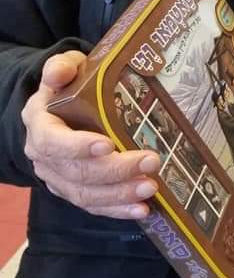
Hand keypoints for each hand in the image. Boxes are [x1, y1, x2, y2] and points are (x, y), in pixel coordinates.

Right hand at [21, 50, 161, 219]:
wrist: (62, 106)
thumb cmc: (69, 84)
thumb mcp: (65, 68)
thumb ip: (61, 67)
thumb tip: (60, 72)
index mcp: (40, 124)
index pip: (52, 142)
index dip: (77, 147)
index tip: (108, 145)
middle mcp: (44, 157)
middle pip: (76, 173)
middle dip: (115, 171)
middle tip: (150, 162)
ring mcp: (58, 178)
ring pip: (86, 195)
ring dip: (119, 194)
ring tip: (150, 188)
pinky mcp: (73, 191)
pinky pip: (94, 206)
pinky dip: (117, 210)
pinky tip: (142, 209)